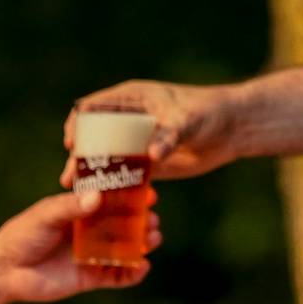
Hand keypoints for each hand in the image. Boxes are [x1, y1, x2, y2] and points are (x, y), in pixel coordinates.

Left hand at [0, 194, 154, 303]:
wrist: (6, 270)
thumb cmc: (22, 235)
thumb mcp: (46, 215)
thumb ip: (71, 207)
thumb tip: (97, 198)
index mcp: (81, 210)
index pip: (113, 201)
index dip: (132, 197)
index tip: (149, 193)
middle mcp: (91, 231)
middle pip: (125, 225)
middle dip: (142, 222)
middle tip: (153, 219)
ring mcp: (93, 254)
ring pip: (125, 250)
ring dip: (143, 245)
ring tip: (154, 238)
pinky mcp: (90, 277)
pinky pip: (118, 277)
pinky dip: (132, 274)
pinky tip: (142, 267)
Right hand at [61, 79, 245, 183]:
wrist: (233, 129)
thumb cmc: (210, 113)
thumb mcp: (189, 121)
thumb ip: (169, 135)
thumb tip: (152, 155)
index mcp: (130, 99)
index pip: (92, 107)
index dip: (77, 123)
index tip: (70, 142)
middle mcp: (127, 120)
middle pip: (93, 138)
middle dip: (79, 157)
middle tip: (69, 178)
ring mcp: (136, 143)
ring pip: (106, 160)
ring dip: (93, 176)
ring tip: (80, 195)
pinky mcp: (147, 164)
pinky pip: (126, 177)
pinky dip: (116, 188)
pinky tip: (105, 204)